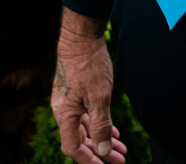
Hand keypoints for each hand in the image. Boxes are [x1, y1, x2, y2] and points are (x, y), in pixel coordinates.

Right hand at [51, 9, 126, 162]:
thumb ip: (101, 125)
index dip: (89, 159)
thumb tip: (103, 151)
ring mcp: (69, 100)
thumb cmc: (90, 64)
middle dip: (101, 151)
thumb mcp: (99, 97)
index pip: (73, 148)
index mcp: (65, 115)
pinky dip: (100, 124)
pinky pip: (87, 115)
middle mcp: (63, 110)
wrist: (81, 36)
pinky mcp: (76, 91)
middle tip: (121, 159)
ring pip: (86, 127)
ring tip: (122, 148)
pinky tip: (114, 130)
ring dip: (103, 138)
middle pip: (81, 140)